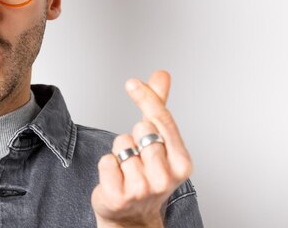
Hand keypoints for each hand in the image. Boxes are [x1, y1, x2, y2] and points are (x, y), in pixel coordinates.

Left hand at [91, 71, 191, 227]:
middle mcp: (166, 178)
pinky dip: (107, 165)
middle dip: (134, 136)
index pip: (162, 121)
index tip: (132, 82)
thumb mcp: (160, 142)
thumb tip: (161, 74)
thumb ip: (159, 106)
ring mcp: (142, 189)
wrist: (132, 218)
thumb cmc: (148, 175)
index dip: (146, 98)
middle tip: (138, 156)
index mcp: (182, 163)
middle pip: (139, 129)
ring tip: (127, 170)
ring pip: (121, 144)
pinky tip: (116, 179)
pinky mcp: (118, 196)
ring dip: (119, 152)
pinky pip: (106, 161)